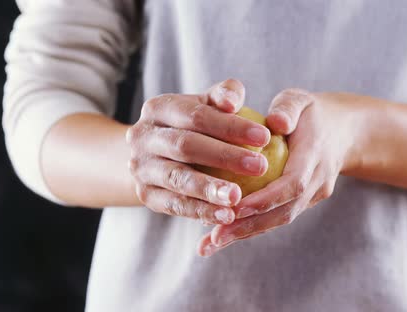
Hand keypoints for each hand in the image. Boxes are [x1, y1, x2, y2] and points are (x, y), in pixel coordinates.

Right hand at [126, 79, 271, 224]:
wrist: (157, 155)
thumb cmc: (197, 125)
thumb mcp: (208, 104)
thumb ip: (225, 95)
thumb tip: (233, 102)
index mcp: (158, 108)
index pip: (197, 116)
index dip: (231, 126)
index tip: (265, 137)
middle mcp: (142, 136)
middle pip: (185, 146)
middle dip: (224, 157)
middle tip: (260, 167)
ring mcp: (140, 168)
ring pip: (178, 179)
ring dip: (210, 190)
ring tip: (239, 197)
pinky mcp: (144, 195)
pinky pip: (175, 205)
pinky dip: (202, 211)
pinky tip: (227, 216)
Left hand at [198, 90, 361, 255]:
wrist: (343, 132)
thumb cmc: (311, 112)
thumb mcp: (300, 99)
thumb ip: (288, 107)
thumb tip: (275, 122)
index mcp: (316, 155)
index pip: (293, 183)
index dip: (264, 200)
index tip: (235, 209)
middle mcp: (318, 181)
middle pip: (285, 212)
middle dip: (249, 226)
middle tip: (215, 236)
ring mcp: (313, 196)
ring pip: (280, 220)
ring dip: (246, 234)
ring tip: (211, 243)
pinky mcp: (303, 203)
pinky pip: (277, 217)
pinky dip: (251, 228)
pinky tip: (222, 235)